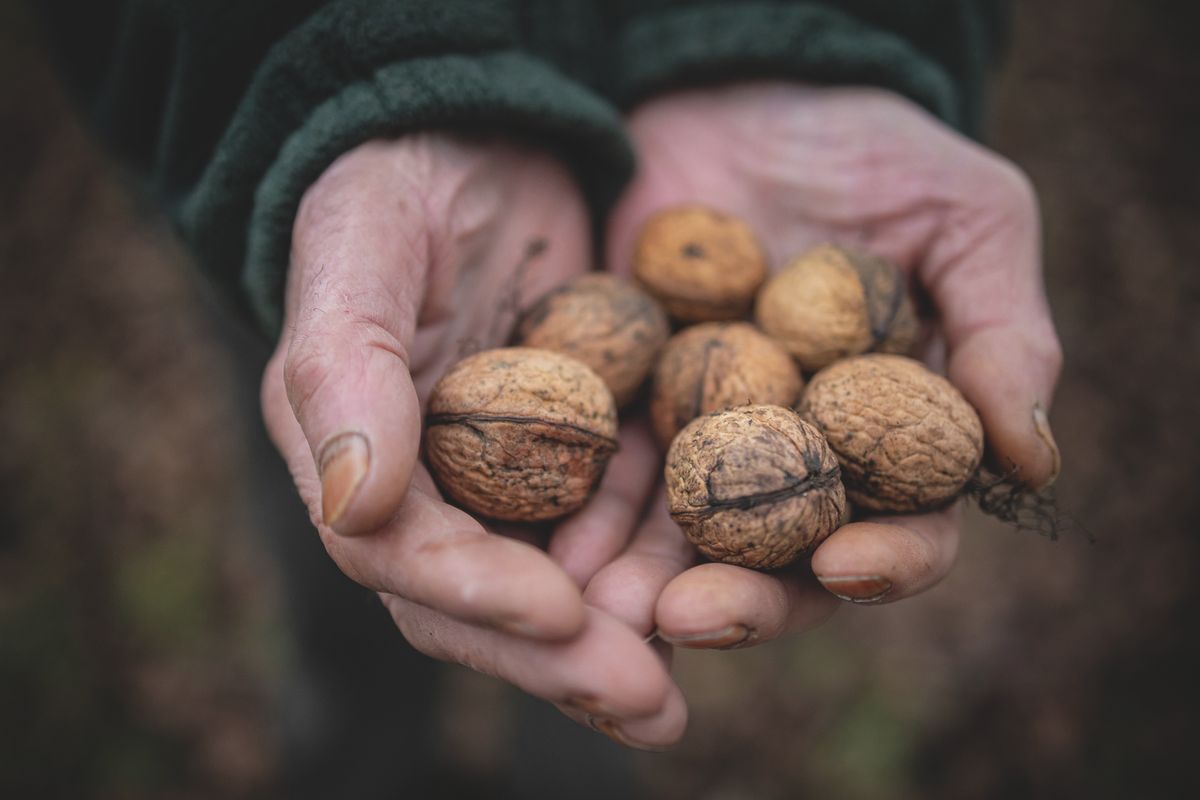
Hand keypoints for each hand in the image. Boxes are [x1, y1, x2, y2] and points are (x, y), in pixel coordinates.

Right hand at [260, 135, 683, 747]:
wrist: (478, 131)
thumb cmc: (397, 178)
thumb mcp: (359, 250)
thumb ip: (344, 375)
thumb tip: (354, 512)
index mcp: (360, 455)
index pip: (403, 556)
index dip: (477, 596)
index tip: (563, 616)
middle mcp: (433, 487)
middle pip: (489, 600)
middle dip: (565, 658)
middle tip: (650, 705)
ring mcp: (515, 474)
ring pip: (565, 580)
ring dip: (627, 635)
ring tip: (691, 683)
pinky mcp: (588, 445)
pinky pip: (627, 520)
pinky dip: (668, 561)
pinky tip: (730, 589)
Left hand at [587, 83, 1061, 649]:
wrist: (742, 91)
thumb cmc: (874, 152)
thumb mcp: (964, 217)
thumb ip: (1004, 332)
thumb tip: (1033, 462)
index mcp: (892, 437)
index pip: (905, 526)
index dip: (885, 558)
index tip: (846, 565)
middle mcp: (799, 459)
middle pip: (781, 559)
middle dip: (739, 599)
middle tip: (686, 620)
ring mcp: (707, 438)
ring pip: (680, 536)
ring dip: (640, 578)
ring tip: (596, 603)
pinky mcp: (628, 403)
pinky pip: (602, 466)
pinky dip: (579, 506)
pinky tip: (548, 535)